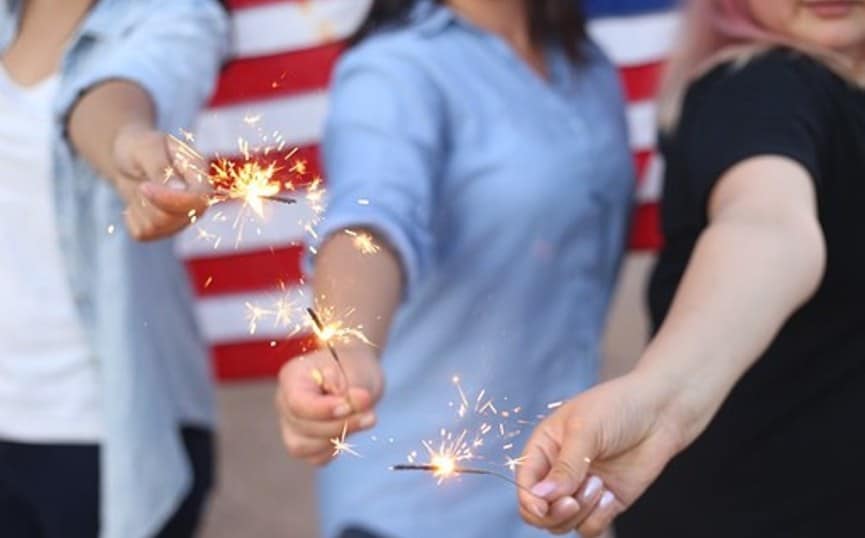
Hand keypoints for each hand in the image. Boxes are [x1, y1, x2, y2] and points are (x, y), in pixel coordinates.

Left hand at [112, 124, 210, 240]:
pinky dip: (131, 217)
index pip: (199, 199)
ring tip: (140, 188)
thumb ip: (161, 167)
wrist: (125, 159)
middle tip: (140, 183)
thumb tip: (180, 190)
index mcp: (199, 174)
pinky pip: (143, 233)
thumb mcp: (146, 148)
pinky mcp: (162, 230)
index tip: (143, 187)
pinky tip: (136, 201)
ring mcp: (181, 218)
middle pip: (177, 218)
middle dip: (150, 202)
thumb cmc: (139, 147)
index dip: (172, 199)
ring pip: (158, 227)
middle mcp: (197, 201)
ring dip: (140, 207)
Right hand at [275, 346, 383, 465]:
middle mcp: (284, 402)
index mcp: (293, 376)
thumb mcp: (358, 370)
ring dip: (338, 438)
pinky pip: (315, 457)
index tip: (348, 406)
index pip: (298, 403)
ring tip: (364, 420)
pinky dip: (335, 449)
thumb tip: (359, 402)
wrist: (354, 373)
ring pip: (303, 447)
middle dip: (339, 425)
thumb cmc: (353, 367)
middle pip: (302, 426)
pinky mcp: (303, 443)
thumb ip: (357, 387)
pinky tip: (350, 430)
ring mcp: (290, 424)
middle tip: (369, 415)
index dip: (323, 410)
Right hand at [516, 373, 686, 536]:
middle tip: (573, 501)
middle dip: (554, 513)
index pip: (525, 483)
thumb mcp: (585, 430)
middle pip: (539, 511)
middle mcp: (558, 472)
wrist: (661, 411)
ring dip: (581, 510)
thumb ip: (565, 466)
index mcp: (544, 448)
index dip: (529, 500)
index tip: (544, 506)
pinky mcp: (605, 503)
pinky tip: (611, 494)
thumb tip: (541, 496)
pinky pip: (590, 527)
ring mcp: (582, 489)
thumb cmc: (618, 406)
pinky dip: (599, 518)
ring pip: (564, 523)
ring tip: (600, 484)